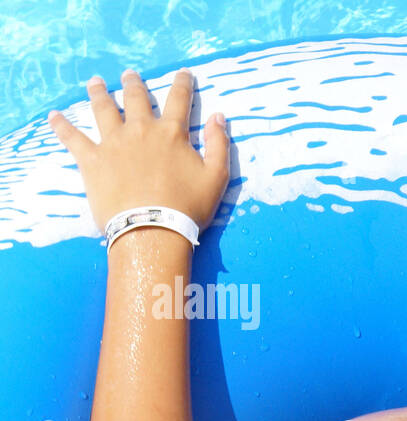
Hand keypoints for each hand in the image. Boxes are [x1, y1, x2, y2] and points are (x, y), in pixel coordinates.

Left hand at [47, 69, 229, 233]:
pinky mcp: (92, 159)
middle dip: (133, 84)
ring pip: (103, 109)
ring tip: (96, 83)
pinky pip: (72, 137)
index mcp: (171, 133)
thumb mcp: (216, 178)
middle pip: (135, 99)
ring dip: (99, 93)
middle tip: (129, 75)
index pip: (178, 100)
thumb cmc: (187, 206)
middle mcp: (140, 130)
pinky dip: (62, 126)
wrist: (152, 229)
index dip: (182, 84)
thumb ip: (219, 144)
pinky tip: (53, 116)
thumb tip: (219, 117)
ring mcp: (113, 143)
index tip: (183, 73)